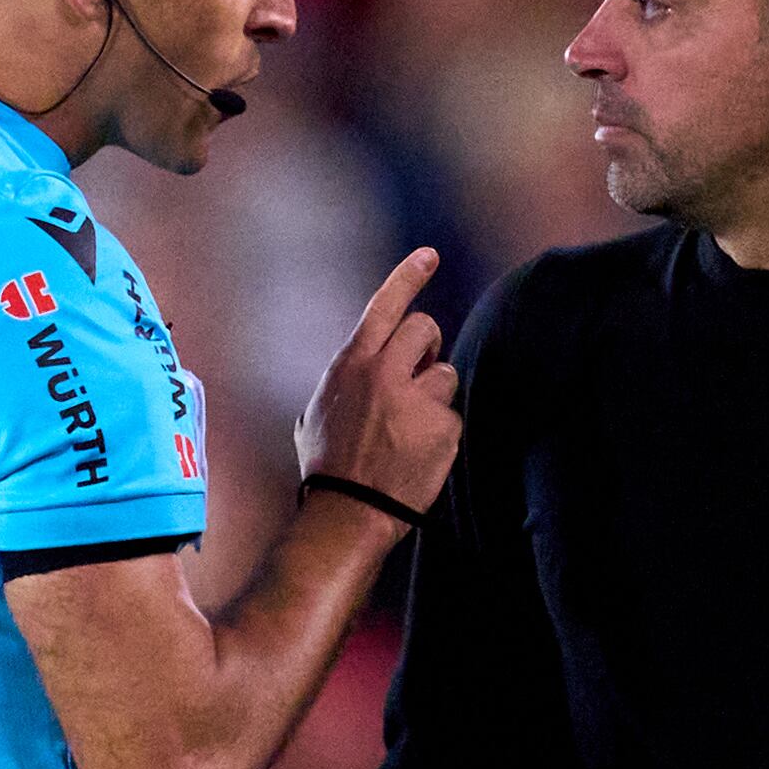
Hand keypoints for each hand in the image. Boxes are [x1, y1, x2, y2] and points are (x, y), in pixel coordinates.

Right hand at [300, 247, 460, 514]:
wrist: (348, 512)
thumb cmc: (327, 467)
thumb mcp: (316, 413)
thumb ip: (342, 382)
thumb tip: (355, 372)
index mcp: (351, 364)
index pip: (384, 306)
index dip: (409, 276)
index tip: (430, 256)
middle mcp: (384, 373)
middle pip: (425, 329)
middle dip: (426, 347)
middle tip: (418, 372)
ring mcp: (416, 400)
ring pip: (445, 374)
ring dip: (434, 395)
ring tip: (411, 429)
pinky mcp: (442, 428)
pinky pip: (452, 417)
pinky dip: (441, 434)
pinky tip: (420, 455)